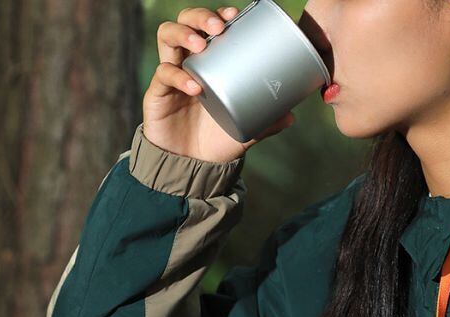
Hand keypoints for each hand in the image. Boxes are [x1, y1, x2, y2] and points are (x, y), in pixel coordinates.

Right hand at [144, 5, 295, 161]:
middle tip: (217, 26)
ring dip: (183, 34)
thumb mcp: (246, 131)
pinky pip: (163, 74)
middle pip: (185, 22)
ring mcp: (171, 75)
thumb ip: (266, 123)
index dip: (218, 15)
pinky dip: (178, 76)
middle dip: (199, 16)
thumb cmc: (217, 142)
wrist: (193, 168)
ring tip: (200, 45)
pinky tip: (195, 87)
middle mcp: (188, 63)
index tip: (234, 14)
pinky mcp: (157, 92)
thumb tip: (292, 116)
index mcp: (209, 65)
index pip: (208, 28)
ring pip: (166, 35)